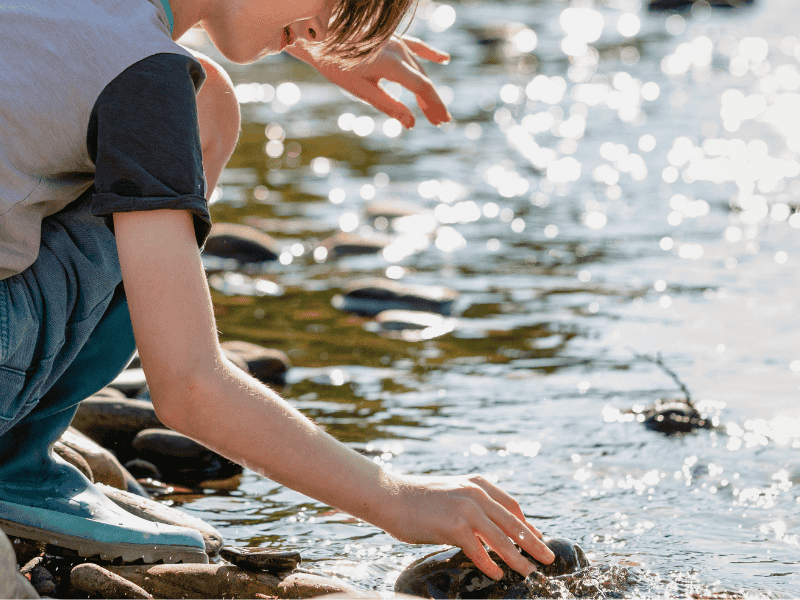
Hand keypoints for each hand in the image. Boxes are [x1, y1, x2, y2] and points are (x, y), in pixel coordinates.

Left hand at [289, 35, 451, 127]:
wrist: (321, 38)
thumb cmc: (336, 65)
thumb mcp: (361, 90)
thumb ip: (388, 105)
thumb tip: (411, 123)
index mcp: (391, 63)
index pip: (421, 87)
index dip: (433, 105)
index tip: (441, 121)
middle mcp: (398, 50)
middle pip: (422, 79)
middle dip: (431, 102)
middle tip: (438, 122)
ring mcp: (396, 42)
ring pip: (418, 68)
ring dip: (426, 89)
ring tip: (431, 109)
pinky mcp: (391, 38)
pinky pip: (416, 46)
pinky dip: (429, 54)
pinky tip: (444, 59)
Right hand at [385, 474, 554, 579]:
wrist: (390, 496)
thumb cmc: (418, 499)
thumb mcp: (452, 494)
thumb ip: (473, 507)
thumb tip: (491, 531)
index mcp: (478, 484)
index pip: (512, 506)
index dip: (527, 525)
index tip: (538, 538)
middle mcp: (476, 494)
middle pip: (513, 523)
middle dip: (534, 542)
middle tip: (549, 557)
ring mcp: (465, 509)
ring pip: (501, 539)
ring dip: (518, 558)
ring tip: (530, 573)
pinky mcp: (453, 526)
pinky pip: (478, 550)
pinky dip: (489, 564)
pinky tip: (496, 574)